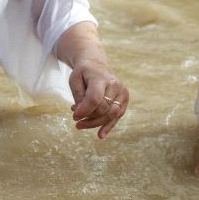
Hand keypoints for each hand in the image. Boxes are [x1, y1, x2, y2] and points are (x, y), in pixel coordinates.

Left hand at [55, 22, 127, 138]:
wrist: (96, 64)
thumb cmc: (83, 73)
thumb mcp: (74, 79)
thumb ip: (78, 96)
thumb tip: (81, 114)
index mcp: (101, 78)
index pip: (95, 99)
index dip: (84, 110)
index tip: (74, 117)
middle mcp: (115, 85)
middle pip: (103, 109)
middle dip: (88, 117)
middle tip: (75, 119)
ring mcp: (122, 93)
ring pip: (111, 115)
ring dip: (96, 123)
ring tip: (80, 125)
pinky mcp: (124, 100)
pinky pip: (117, 116)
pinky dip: (108, 126)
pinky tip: (100, 135)